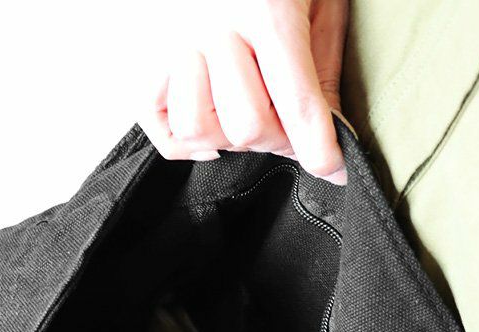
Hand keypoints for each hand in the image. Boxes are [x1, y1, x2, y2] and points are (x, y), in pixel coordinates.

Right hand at [138, 0, 348, 183]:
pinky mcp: (147, 63)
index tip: (330, 169)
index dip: (317, 145)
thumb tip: (331, 127)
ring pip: (199, 131)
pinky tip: (212, 129)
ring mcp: (173, 48)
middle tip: (286, 127)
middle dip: (276, 139)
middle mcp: (212, 30)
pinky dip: (188, 145)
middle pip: (246, 125)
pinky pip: (164, 131)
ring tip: (243, 114)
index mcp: (265, 10)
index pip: (295, 99)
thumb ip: (322, 62)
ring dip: (228, 137)